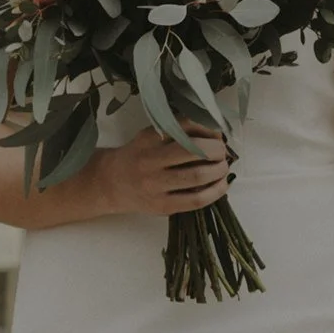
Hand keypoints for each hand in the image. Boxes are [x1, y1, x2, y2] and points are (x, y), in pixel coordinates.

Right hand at [87, 121, 231, 216]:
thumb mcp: (150, 136)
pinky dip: (215, 192)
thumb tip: (215, 132)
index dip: (208, 129)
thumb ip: (177, 131)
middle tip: (222, 151)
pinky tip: (221, 185)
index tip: (216, 133)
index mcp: (149, 139)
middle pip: (194, 151)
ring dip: (219, 170)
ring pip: (197, 176)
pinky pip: (195, 200)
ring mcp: (155, 186)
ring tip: (223, 166)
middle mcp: (150, 161)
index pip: (185, 127)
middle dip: (217, 150)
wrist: (110, 183)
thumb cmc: (138, 156)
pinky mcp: (162, 206)